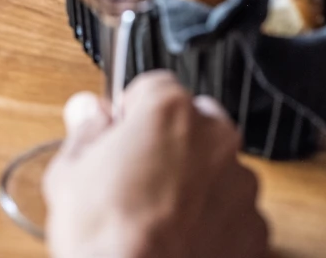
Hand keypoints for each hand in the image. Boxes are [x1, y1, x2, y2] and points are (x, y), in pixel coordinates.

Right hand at [44, 71, 268, 257]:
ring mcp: (241, 187)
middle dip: (168, 142)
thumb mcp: (69, 171)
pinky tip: (177, 238)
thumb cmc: (103, 235)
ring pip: (214, 168)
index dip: (129, 113)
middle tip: (132, 175)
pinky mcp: (256, 232)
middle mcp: (215, 140)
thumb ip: (85, 130)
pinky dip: (211, 219)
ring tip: (154, 215)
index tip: (116, 133)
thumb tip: (89, 113)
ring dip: (191, 181)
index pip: (152, 86)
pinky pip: (231, 211)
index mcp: (169, 111)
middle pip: (192, 123)